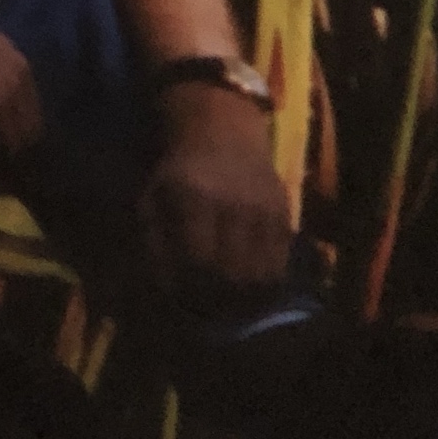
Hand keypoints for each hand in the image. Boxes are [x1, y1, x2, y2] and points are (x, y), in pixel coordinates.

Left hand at [138, 81, 291, 296]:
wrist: (222, 130)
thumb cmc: (179, 169)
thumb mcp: (152, 196)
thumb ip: (154, 242)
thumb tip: (164, 289)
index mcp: (192, 199)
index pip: (196, 263)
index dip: (188, 291)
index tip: (181, 302)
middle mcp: (233, 205)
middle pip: (232, 276)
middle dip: (218, 301)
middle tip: (206, 308)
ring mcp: (264, 211)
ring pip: (262, 277)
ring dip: (244, 298)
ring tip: (228, 301)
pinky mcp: (285, 215)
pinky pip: (282, 265)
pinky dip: (266, 283)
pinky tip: (250, 284)